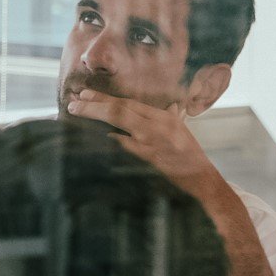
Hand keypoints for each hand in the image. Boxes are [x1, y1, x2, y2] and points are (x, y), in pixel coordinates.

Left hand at [63, 88, 218, 202]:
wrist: (201, 179)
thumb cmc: (189, 154)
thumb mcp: (178, 129)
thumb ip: (162, 117)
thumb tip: (150, 108)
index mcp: (163, 118)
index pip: (129, 103)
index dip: (106, 98)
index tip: (86, 95)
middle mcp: (157, 127)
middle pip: (121, 111)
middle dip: (95, 105)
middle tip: (74, 103)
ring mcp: (151, 144)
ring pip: (118, 126)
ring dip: (95, 119)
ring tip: (76, 114)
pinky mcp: (147, 161)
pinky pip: (122, 148)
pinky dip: (107, 141)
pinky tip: (92, 138)